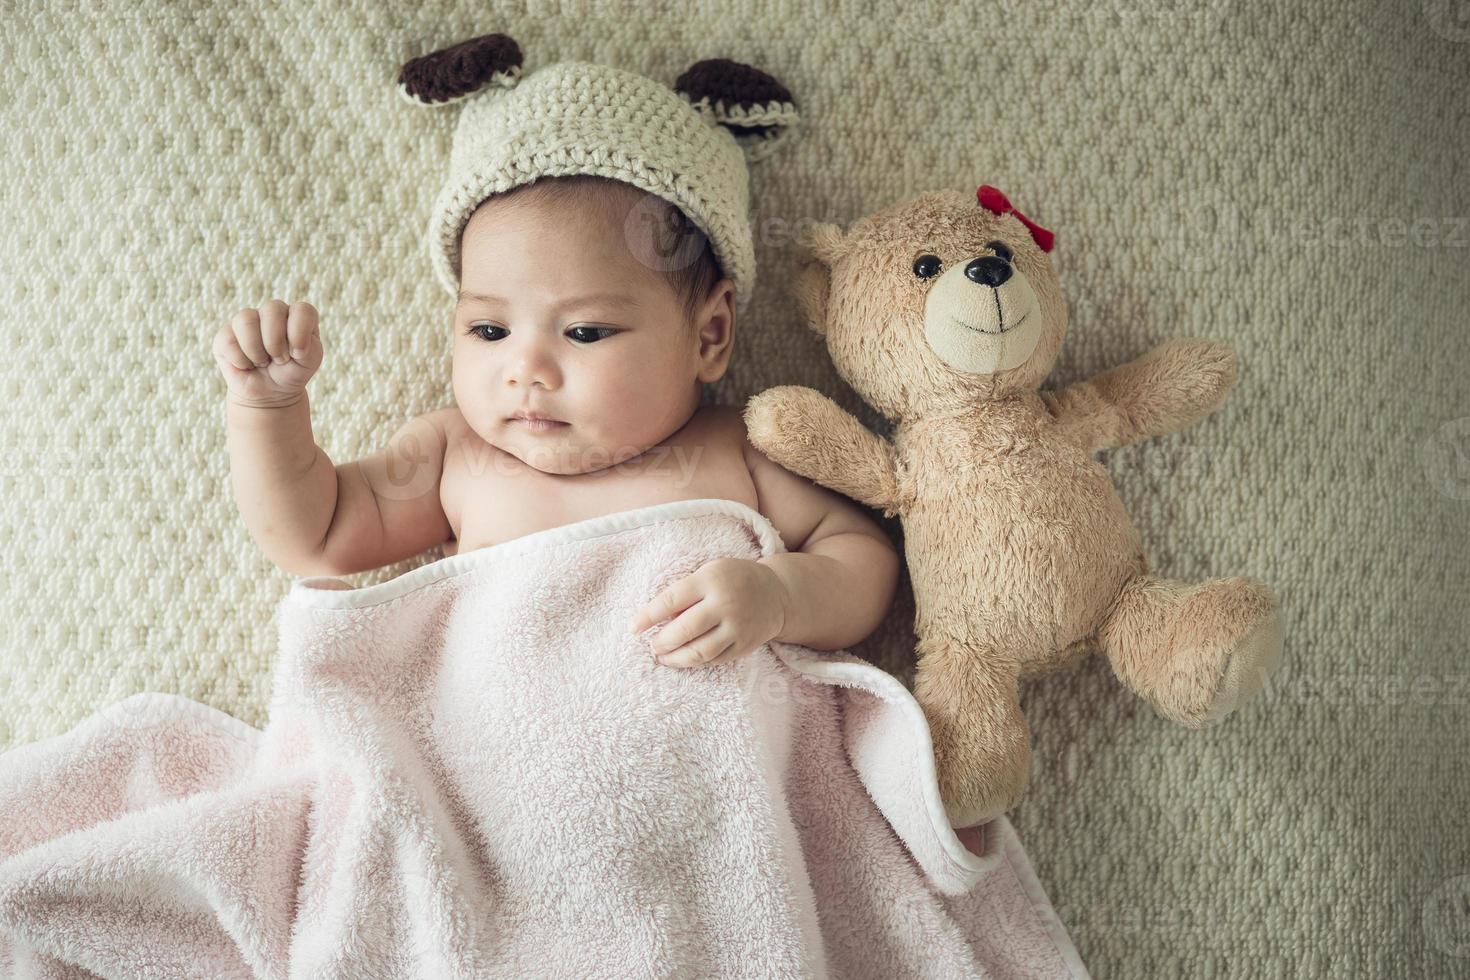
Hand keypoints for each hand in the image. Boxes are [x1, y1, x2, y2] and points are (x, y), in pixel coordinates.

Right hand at [213, 299, 324, 407]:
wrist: (269, 392)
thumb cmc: (292, 372)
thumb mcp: (309, 362)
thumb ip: (310, 348)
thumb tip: (292, 343)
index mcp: (297, 315)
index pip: (302, 309)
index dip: (300, 332)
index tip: (298, 354)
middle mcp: (272, 312)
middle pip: (272, 309)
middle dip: (276, 343)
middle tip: (280, 359)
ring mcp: (247, 320)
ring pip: (246, 320)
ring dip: (257, 351)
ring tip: (262, 362)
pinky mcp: (226, 334)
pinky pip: (228, 339)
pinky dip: (240, 360)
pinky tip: (246, 365)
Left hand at [628, 557, 789, 667]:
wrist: (776, 594)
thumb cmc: (733, 579)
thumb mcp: (709, 572)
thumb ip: (686, 591)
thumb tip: (656, 619)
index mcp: (711, 580)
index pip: (671, 600)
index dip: (648, 616)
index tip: (633, 628)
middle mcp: (725, 604)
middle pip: (684, 630)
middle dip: (662, 641)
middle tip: (652, 644)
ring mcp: (737, 627)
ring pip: (699, 651)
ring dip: (675, 657)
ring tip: (662, 656)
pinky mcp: (744, 645)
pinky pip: (714, 660)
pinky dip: (695, 662)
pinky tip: (683, 659)